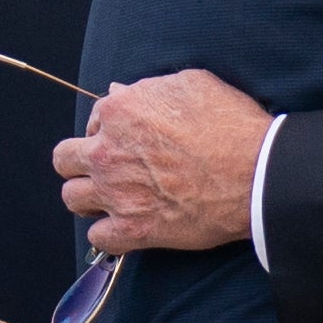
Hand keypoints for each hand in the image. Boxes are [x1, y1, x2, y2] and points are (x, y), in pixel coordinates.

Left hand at [56, 70, 268, 252]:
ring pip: (72, 197)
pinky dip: (109, 233)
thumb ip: (151, 88)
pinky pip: (97, 237)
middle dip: (80, 161)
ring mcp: (117, 193)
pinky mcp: (134, 229)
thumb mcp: (193, 85)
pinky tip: (125, 225)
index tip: (129, 138)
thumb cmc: (232, 125)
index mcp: (119, 112)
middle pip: (65, 159)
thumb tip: (123, 92)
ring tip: (110, 197)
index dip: (110, 128)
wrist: (258, 174)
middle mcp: (108, 152)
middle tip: (107, 166)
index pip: (93, 119)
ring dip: (88, 196)